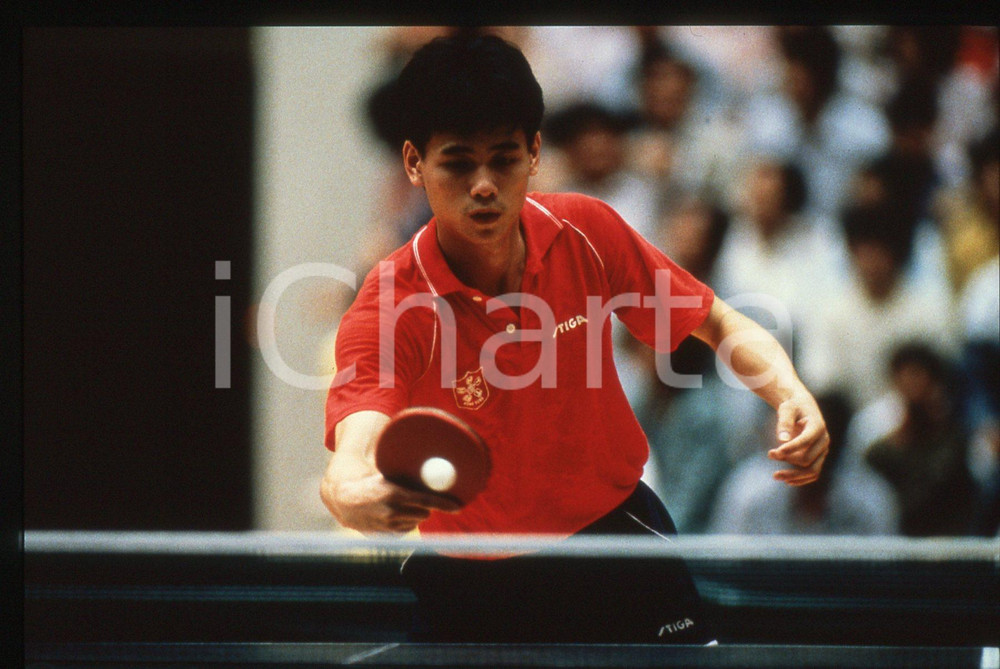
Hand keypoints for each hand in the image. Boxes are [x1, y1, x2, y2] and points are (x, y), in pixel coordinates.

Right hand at [324, 472, 460, 534]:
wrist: (345, 500)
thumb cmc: (370, 482)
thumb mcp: (387, 474)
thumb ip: (407, 474)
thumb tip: (432, 465)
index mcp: (395, 494)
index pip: (426, 500)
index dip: (444, 504)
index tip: (458, 506)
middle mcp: (392, 512)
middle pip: (424, 513)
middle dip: (425, 507)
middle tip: (417, 499)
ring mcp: (388, 526)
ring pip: (415, 522)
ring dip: (414, 515)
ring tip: (401, 505)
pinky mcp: (385, 535)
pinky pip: (405, 530)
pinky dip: (405, 523)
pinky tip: (394, 514)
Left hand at [767, 392, 829, 485]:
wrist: (802, 409)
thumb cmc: (793, 408)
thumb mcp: (787, 409)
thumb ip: (784, 422)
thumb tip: (782, 440)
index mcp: (818, 426)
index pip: (806, 441)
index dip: (791, 448)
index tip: (775, 452)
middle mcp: (824, 440)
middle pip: (807, 458)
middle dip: (787, 459)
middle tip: (770, 453)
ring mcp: (823, 451)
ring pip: (812, 470)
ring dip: (794, 475)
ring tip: (775, 475)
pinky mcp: (819, 458)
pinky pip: (813, 474)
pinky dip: (801, 479)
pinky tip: (787, 481)